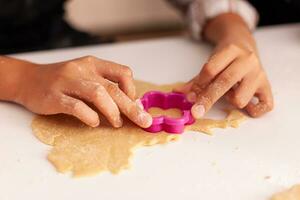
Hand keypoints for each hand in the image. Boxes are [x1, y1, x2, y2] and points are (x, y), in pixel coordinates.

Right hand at [15, 56, 151, 127]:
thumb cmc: (62, 82)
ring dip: (112, 111)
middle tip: (143, 121)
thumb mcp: (85, 78)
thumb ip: (105, 88)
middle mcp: (82, 70)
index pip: (122, 72)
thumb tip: (132, 106)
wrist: (27, 79)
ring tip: (117, 123)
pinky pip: (75, 106)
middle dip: (131, 107)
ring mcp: (67, 82)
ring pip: (97, 93)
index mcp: (93, 64)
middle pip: (113, 88)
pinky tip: (94, 122)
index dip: (132, 90)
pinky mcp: (54, 96)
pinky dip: (89, 115)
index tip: (134, 104)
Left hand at [175, 43, 272, 117]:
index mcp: (231, 50)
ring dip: (232, 100)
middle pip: (224, 83)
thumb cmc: (225, 57)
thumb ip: (197, 79)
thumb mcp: (211, 62)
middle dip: (208, 99)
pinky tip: (247, 105)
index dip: (199, 84)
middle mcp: (247, 61)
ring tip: (230, 93)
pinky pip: (265, 106)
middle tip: (196, 112)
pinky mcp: (268, 87)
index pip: (211, 70)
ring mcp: (259, 74)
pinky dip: (254, 110)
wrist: (245, 44)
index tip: (191, 96)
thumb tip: (182, 93)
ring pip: (241, 98)